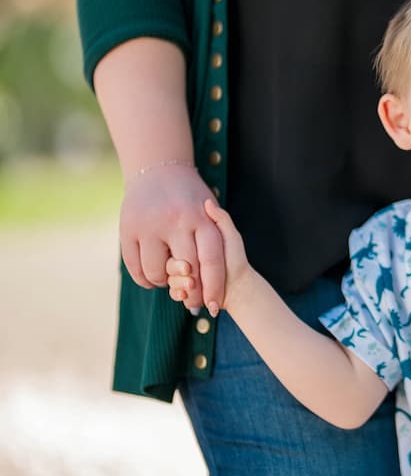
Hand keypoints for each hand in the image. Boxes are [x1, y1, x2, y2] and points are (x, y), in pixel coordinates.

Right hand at [119, 164, 224, 312]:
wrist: (159, 169)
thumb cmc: (191, 198)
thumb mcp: (211, 212)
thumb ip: (217, 241)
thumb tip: (209, 282)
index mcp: (202, 218)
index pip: (211, 261)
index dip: (213, 288)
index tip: (213, 306)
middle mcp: (176, 221)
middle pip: (186, 271)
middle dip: (191, 292)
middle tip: (192, 301)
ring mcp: (149, 225)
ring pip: (158, 273)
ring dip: (165, 284)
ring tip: (171, 282)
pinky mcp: (127, 229)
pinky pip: (135, 267)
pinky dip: (145, 279)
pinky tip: (153, 278)